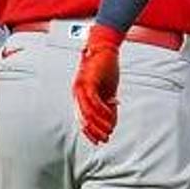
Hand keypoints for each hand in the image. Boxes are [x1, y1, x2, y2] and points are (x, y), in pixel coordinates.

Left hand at [72, 25, 121, 143]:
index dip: (91, 132)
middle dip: (95, 131)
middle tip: (106, 139)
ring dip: (100, 123)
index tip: (101, 141)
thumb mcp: (108, 89)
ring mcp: (81, 87)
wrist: (105, 47)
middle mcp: (77, 93)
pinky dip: (102, 110)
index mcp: (80, 96)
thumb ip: (108, 104)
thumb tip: (112, 120)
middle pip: (83, 119)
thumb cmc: (106, 67)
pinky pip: (93, 101)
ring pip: (88, 113)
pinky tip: (111, 114)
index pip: (82, 119)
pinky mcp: (88, 81)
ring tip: (109, 130)